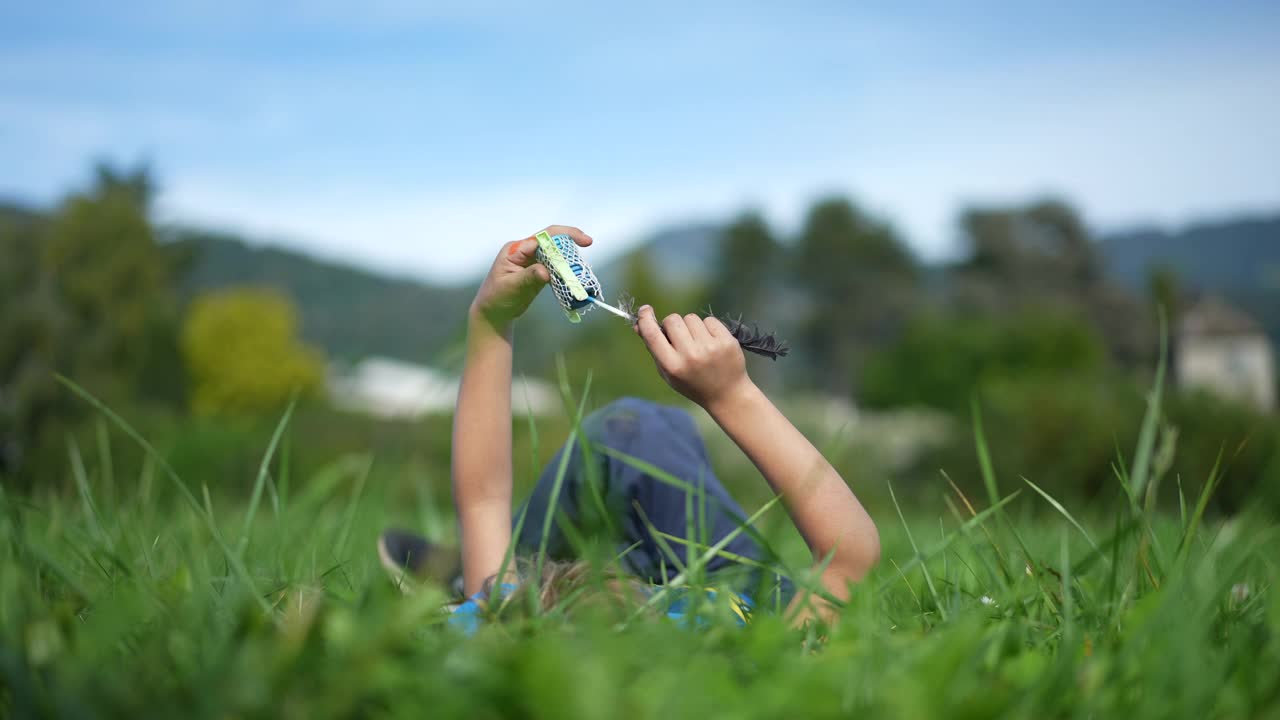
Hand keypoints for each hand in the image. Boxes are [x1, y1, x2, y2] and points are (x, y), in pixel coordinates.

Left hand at [471, 225, 591, 329]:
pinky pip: (556, 268)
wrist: (494, 313)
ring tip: (583, 271)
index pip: (544, 237)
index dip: (565, 236)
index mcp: (516, 250)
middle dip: (571, 245)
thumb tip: (545, 272)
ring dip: (570, 261)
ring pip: (556, 255)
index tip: (584, 241)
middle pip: (553, 242)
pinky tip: (575, 279)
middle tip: (587, 250)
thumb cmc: (497, 298)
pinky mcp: (539, 273)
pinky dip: (566, 273)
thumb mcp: (511, 287)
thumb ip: (528, 277)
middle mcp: (525, 251)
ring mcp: (533, 262)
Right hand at [634, 304, 752, 409]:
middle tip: (680, 338)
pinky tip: (711, 342)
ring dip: (691, 326)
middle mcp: (690, 356)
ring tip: (698, 343)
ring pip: (691, 317)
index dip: (645, 318)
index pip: (652, 334)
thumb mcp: (668, 372)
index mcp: (672, 366)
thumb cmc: (692, 383)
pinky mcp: (727, 341)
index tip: (645, 310)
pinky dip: (708, 328)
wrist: (727, 395)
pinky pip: (709, 320)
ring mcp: (710, 347)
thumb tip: (639, 324)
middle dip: (673, 325)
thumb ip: (654, 349)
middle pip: (672, 320)